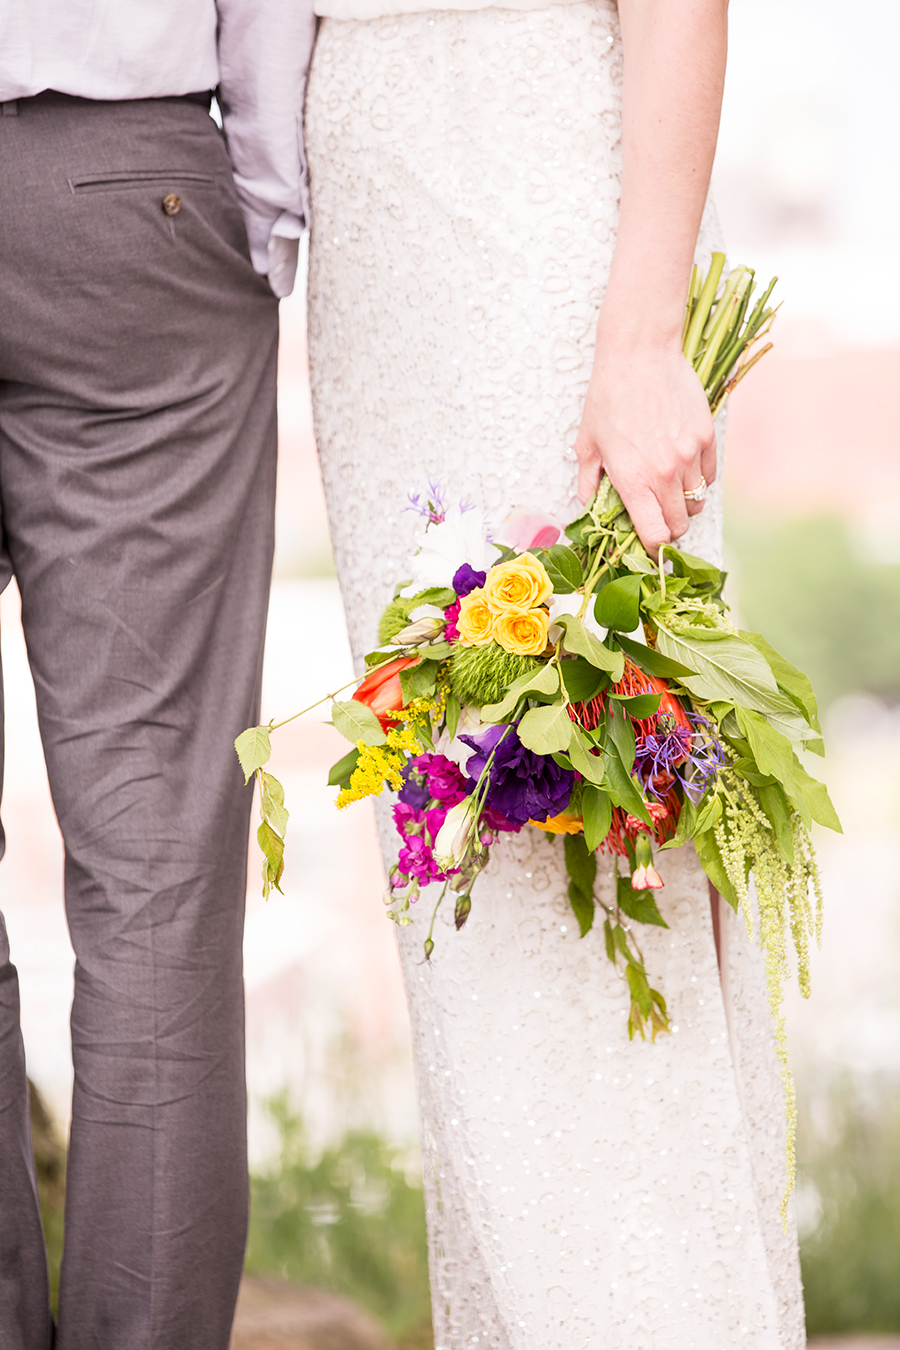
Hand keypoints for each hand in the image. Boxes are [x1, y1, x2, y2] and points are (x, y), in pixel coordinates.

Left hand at [573, 336, 716, 555]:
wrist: (639, 354)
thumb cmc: (608, 397)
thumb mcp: (587, 444)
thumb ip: (588, 484)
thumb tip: (590, 511)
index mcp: (634, 481)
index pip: (655, 535)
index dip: (654, 550)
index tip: (650, 550)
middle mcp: (666, 474)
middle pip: (680, 525)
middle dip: (669, 529)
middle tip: (657, 520)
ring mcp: (690, 456)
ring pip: (697, 502)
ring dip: (684, 505)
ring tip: (667, 491)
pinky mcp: (706, 438)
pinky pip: (709, 476)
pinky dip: (698, 481)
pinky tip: (682, 469)